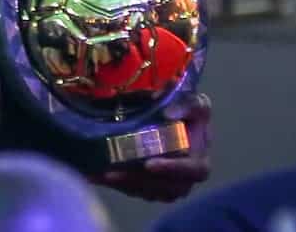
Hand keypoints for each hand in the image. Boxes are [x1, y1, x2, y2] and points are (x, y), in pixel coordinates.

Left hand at [90, 92, 211, 201]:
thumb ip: (188, 105)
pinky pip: (135, 192)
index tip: (149, 164)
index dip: (171, 169)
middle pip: (164, 188)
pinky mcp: (151, 190)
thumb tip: (169, 113)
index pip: (192, 171)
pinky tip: (96, 176)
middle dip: (138, 181)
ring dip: (123, 184)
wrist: (175, 121)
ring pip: (147, 192)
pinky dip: (116, 184)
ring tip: (102, 174)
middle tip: (114, 173)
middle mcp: (185, 180)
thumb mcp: (195, 103)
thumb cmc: (188, 113)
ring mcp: (167, 188)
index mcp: (199, 162)